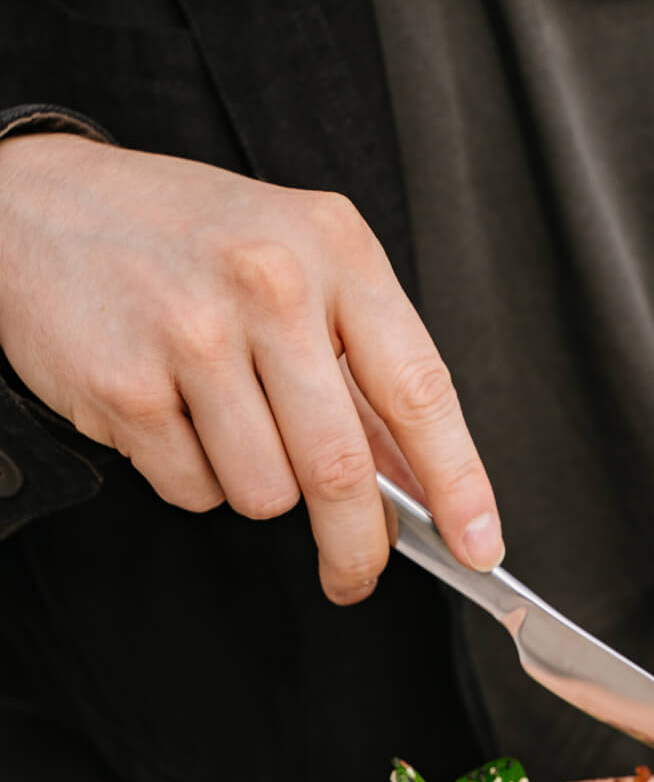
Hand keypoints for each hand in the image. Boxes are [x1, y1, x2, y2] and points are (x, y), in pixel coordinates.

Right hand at [0, 135, 501, 603]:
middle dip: (357, 546)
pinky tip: (169, 413)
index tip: (480, 546)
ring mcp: (195, 332)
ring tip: (220, 422)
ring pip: (267, 494)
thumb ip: (360, 370)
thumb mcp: (293, 267)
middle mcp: (271, 283)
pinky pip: (194, 490)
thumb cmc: (181, 241)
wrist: (36, 206)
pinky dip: (190, 476)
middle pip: (342, 469)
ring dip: (254, 489)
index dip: (458, 484)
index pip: (420, 389)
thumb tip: (421, 485)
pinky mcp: (129, 384)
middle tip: (354, 574)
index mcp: (334, 249)